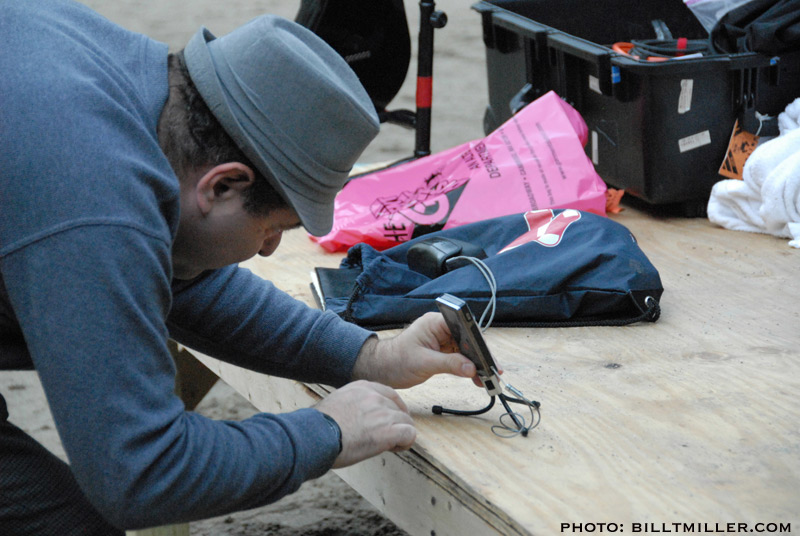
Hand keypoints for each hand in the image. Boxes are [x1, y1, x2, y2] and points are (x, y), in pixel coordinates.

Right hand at [316, 380, 414, 467]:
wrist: (313, 437)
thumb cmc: (316, 426)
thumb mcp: (335, 403)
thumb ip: (352, 404)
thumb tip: (354, 417)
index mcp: (361, 387)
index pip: (389, 394)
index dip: (392, 409)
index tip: (388, 421)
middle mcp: (374, 396)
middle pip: (398, 409)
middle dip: (394, 423)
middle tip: (384, 438)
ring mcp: (382, 413)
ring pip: (406, 422)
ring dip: (400, 434)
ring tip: (388, 445)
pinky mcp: (388, 431)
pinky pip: (409, 434)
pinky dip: (405, 443)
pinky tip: (393, 448)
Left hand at [351, 312, 480, 388]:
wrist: (383, 368)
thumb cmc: (396, 360)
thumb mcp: (424, 363)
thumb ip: (449, 364)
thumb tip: (471, 368)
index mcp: (436, 323)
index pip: (464, 328)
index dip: (479, 342)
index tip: (488, 357)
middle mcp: (441, 328)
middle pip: (469, 340)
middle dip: (482, 356)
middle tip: (494, 371)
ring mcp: (443, 340)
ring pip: (467, 350)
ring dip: (478, 364)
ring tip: (489, 379)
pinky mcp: (442, 351)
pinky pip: (461, 358)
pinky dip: (469, 368)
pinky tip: (477, 379)